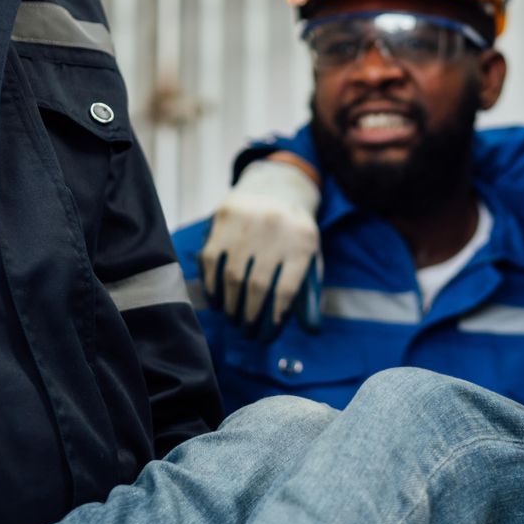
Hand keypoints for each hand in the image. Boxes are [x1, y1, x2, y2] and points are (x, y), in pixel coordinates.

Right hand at [199, 158, 322, 340]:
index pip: (287, 290)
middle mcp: (275, 228)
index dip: (275, 318)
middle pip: (257, 286)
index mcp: (303, 241)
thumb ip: (310, 292)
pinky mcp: (224, 217)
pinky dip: (212, 286)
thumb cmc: (293, 236)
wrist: (276, 188)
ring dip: (230, 305)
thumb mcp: (310, 257)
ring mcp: (247, 221)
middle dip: (250, 316)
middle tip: (247, 332)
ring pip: (232, 276)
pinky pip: (211, 260)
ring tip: (233, 319)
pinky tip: (217, 301)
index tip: (267, 335)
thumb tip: (312, 330)